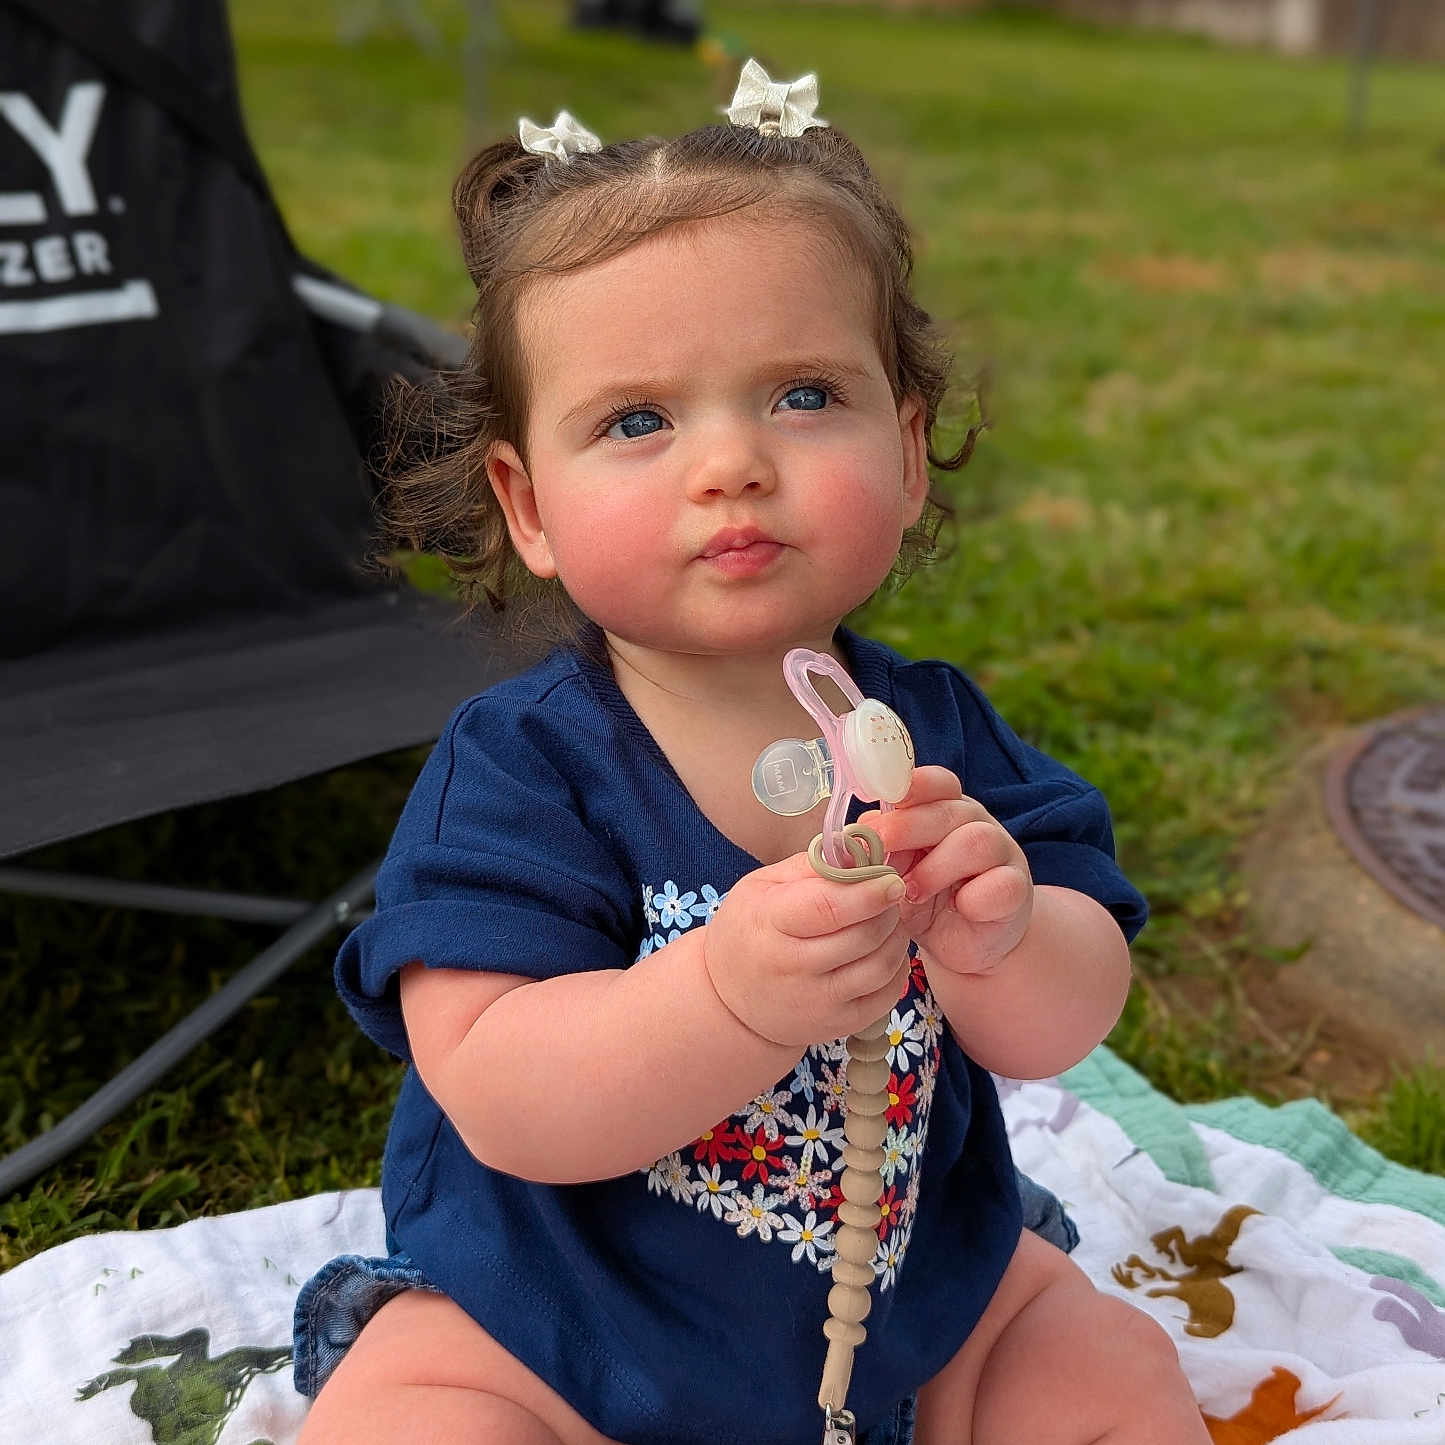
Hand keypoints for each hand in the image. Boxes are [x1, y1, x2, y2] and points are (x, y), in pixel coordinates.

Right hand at [702, 852, 913, 1048]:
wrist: (728, 1001)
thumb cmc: (748, 931)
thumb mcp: (762, 886)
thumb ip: (811, 866)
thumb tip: (860, 850)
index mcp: (769, 923)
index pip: (828, 908)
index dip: (867, 892)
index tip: (891, 878)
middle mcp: (792, 967)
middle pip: (862, 935)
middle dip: (888, 909)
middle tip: (890, 893)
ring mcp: (816, 1001)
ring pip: (880, 966)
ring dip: (896, 937)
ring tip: (888, 920)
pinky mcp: (836, 1025)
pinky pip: (885, 995)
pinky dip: (896, 968)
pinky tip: (885, 950)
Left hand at [859, 766, 1032, 976]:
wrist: (963, 943)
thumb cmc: (926, 896)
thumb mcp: (897, 869)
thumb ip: (882, 848)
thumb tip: (852, 836)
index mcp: (945, 810)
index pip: (937, 783)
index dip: (913, 785)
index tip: (883, 799)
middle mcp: (977, 824)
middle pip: (951, 810)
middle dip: (907, 827)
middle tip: (878, 850)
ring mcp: (1002, 855)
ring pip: (978, 841)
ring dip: (937, 866)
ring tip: (912, 891)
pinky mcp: (1016, 891)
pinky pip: (1003, 884)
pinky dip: (976, 897)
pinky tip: (958, 908)